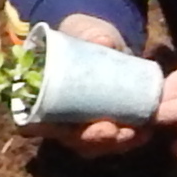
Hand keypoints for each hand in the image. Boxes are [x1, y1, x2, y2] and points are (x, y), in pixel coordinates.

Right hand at [36, 12, 152, 154]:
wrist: (107, 40)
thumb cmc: (85, 35)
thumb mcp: (84, 30)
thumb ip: (90, 34)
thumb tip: (103, 41)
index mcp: (39, 97)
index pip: (30, 123)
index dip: (43, 130)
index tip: (63, 127)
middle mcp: (57, 118)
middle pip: (67, 140)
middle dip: (90, 140)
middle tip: (110, 130)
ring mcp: (82, 125)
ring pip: (92, 145)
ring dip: (114, 144)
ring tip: (137, 132)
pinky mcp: (105, 124)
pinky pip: (114, 140)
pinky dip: (130, 139)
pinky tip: (146, 131)